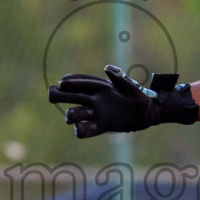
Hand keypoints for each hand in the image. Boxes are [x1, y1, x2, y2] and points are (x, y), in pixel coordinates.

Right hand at [48, 65, 198, 137]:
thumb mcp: (133, 88)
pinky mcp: (100, 126)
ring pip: (75, 113)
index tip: (62, 81)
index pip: (82, 83)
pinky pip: (85, 130)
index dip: (72, 81)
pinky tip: (82, 129)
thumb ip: (120, 78)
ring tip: (72, 116)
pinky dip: (81, 130)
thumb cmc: (141, 97)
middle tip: (51, 94)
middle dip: (59, 94)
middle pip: (71, 95)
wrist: (148, 114)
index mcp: (101, 87)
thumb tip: (106, 68)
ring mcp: (96, 113)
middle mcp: (95, 99)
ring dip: (71, 115)